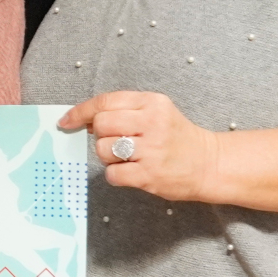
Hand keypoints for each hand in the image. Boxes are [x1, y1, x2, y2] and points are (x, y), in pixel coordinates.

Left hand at [61, 91, 221, 203]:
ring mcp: (152, 149)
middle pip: (101, 125)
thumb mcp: (156, 113)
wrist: (210, 164)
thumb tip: (85, 120)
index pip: (105, 101)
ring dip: (109, 157)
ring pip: (103, 149)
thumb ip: (123, 112)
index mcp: (152, 103)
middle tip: (118, 142)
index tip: (67, 121)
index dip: (80, 112)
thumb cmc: (177, 138)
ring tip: (129, 158)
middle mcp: (153, 123)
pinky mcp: (150, 174)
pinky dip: (116, 175)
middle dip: (101, 136)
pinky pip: (112, 174)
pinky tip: (133, 171)